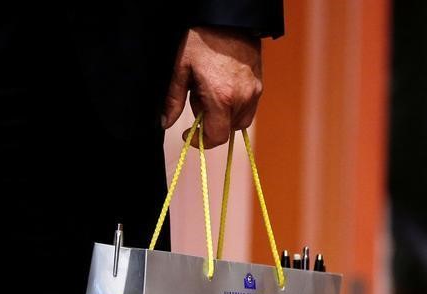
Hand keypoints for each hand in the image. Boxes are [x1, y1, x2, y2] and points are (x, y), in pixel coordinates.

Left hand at [162, 27, 262, 148]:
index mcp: (221, 97)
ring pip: (240, 120)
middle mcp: (242, 98)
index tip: (190, 135)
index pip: (217, 136)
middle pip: (228, 129)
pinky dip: (236, 105)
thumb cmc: (202, 39)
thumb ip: (173, 100)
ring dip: (225, 115)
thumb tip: (166, 122)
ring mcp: (254, 91)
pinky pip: (249, 106)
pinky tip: (224, 87)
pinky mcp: (260, 84)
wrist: (228, 18)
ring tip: (212, 92)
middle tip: (199, 101)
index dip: (202, 141)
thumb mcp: (181, 68)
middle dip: (212, 123)